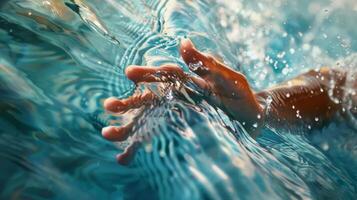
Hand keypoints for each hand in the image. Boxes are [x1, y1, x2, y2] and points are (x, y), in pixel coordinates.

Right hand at [102, 39, 262, 164]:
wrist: (251, 122)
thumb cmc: (242, 98)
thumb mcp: (230, 79)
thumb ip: (209, 65)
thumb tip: (184, 43)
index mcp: (188, 82)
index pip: (164, 76)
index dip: (148, 74)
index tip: (130, 74)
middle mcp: (177, 99)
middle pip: (149, 100)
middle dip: (129, 103)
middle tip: (108, 106)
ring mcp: (175, 118)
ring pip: (147, 122)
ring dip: (127, 128)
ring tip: (108, 134)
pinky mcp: (178, 135)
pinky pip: (156, 141)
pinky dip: (140, 149)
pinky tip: (123, 158)